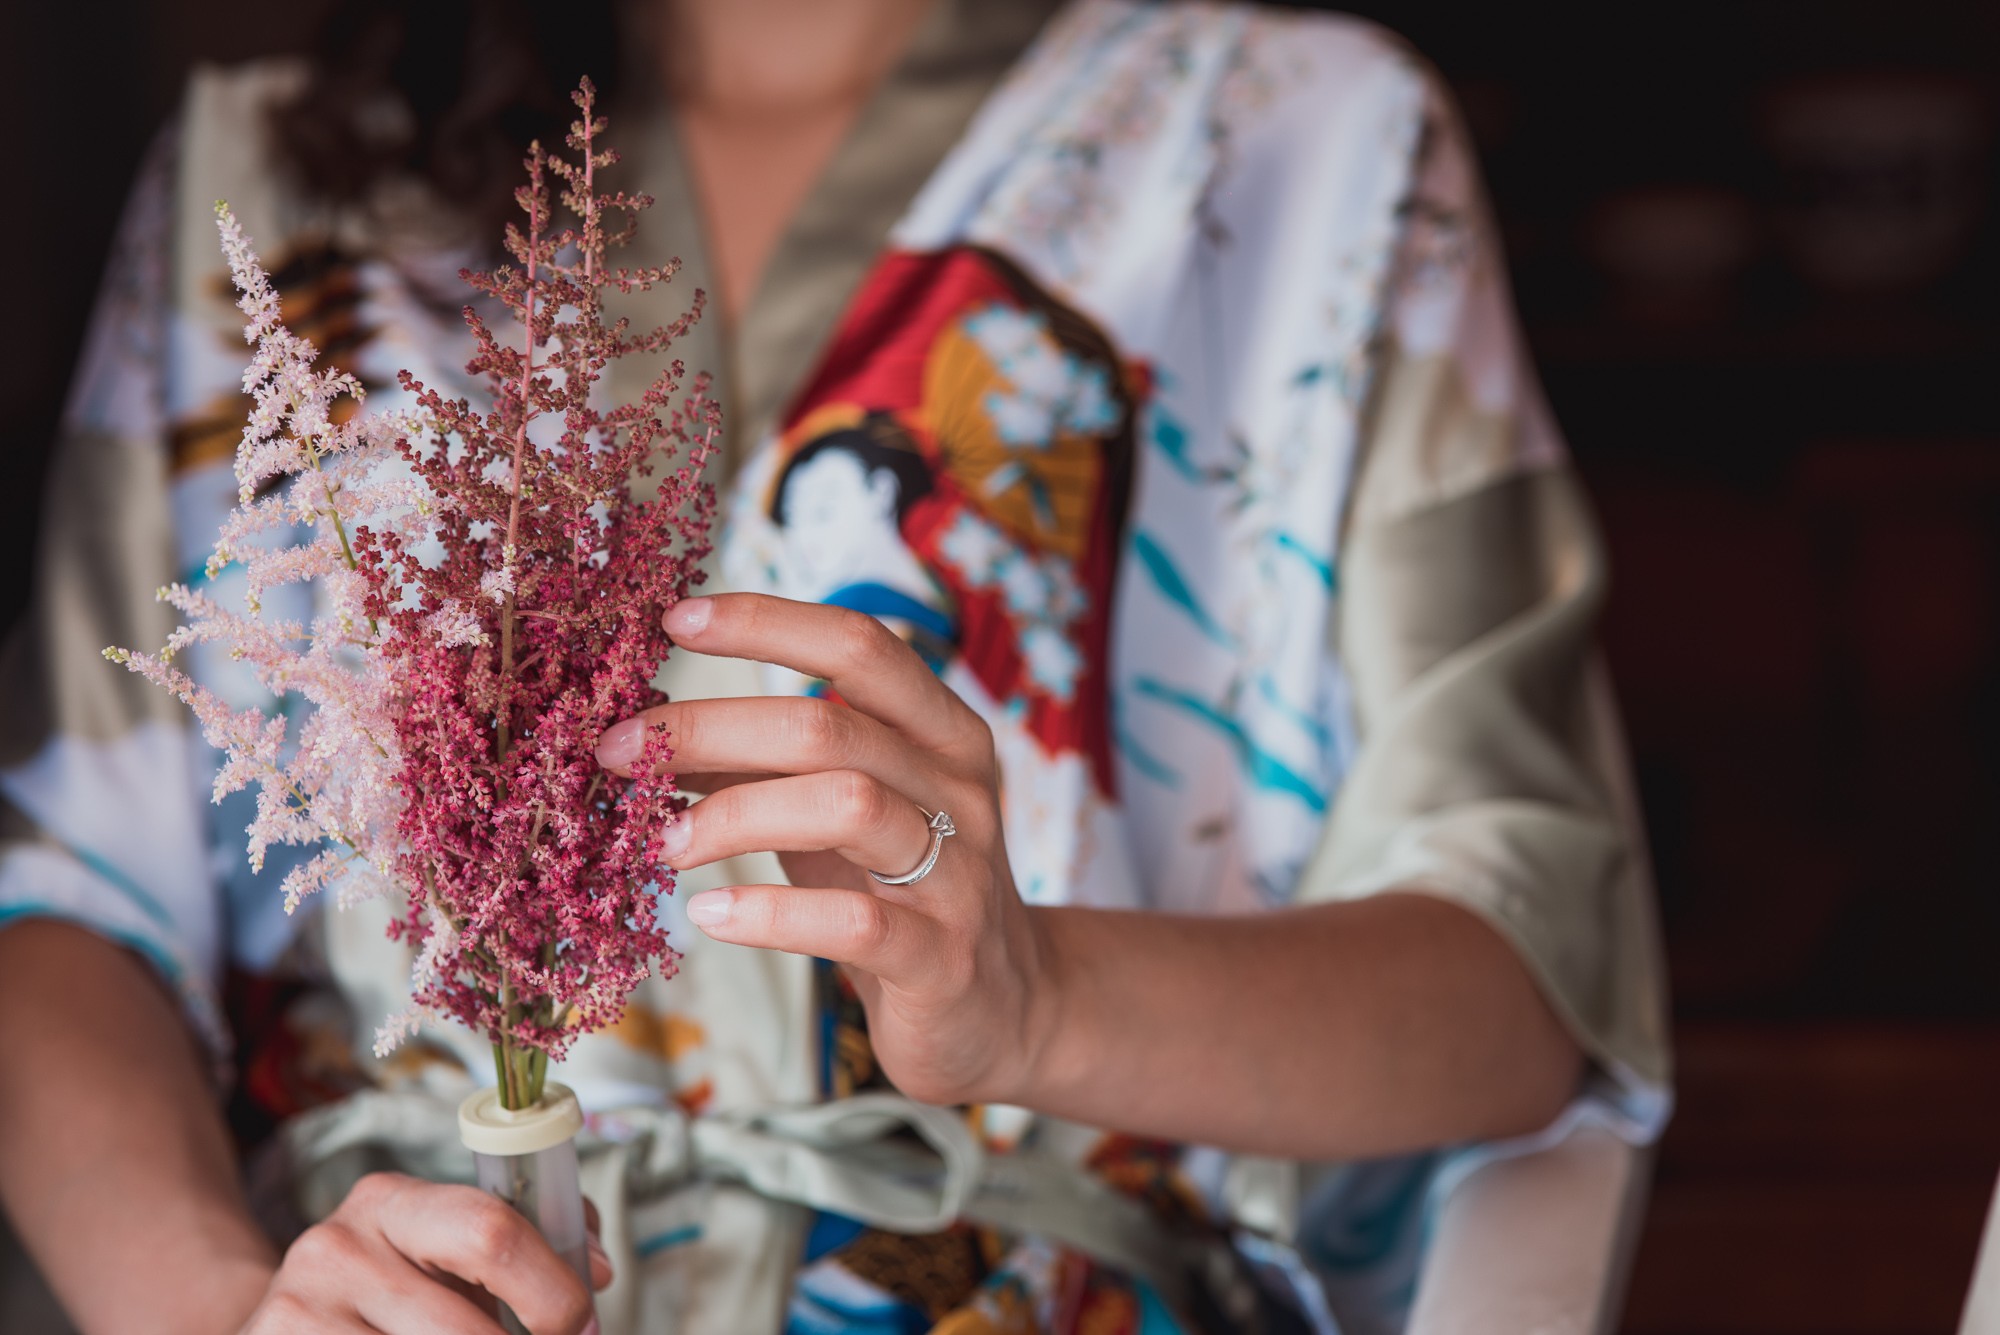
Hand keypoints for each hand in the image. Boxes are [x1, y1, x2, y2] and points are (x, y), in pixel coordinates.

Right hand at [241, 1172, 610, 1332]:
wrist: (282, 1330)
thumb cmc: (390, 1295)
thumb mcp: (444, 1254)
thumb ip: (533, 1242)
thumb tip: (599, 1268)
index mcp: (390, 1202)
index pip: (492, 1232)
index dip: (554, 1293)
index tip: (581, 1327)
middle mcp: (336, 1248)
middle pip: (468, 1332)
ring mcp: (298, 1313)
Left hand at [594, 593, 1054, 1106]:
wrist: (1001, 1009)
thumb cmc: (901, 895)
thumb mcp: (839, 815)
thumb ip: (767, 767)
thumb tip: (651, 732)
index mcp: (943, 733)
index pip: (859, 645)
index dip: (766, 623)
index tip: (675, 619)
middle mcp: (960, 789)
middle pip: (830, 725)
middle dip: (711, 728)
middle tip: (620, 751)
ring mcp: (958, 874)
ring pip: (850, 805)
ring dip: (735, 815)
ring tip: (661, 841)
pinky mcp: (941, 959)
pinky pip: (854, 923)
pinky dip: (769, 915)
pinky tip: (709, 914)